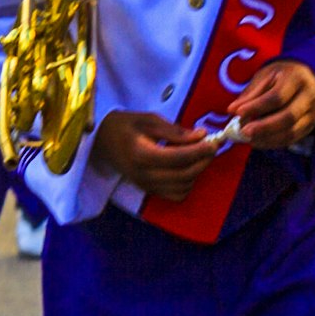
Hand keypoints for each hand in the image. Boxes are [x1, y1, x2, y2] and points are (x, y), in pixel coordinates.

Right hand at [98, 108, 232, 203]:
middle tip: (212, 146)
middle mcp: (144, 175)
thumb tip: (201, 135)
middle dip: (202, 161)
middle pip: (183, 175)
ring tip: (199, 155)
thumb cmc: (124, 125)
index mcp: (141, 154)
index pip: (178, 158)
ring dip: (196, 173)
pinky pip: (175, 195)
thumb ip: (175, 131)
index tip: (213, 141)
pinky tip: (186, 168)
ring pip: (182, 188)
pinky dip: (186, 184)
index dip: (199, 151)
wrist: (101, 141)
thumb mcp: (149, 120)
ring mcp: (145, 185)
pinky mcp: (148, 190)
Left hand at [229, 58, 314, 152]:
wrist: (307, 78)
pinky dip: (273, 143)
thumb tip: (232, 110)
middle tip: (243, 132)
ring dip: (267, 138)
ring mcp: (312, 114)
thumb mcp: (266, 77)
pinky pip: (291, 139)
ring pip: (291, 132)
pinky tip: (258, 141)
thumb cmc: (282, 76)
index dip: (257, 107)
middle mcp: (309, 97)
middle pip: (288, 117)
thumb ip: (250, 94)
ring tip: (247, 139)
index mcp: (297, 78)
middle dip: (263, 127)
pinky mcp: (310, 127)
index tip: (238, 113)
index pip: (277, 96)